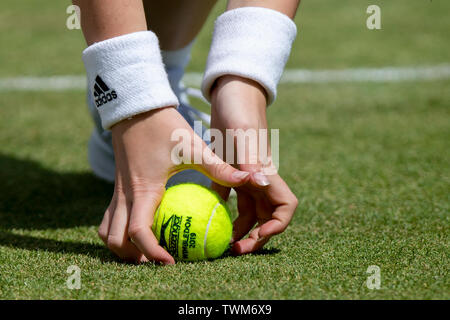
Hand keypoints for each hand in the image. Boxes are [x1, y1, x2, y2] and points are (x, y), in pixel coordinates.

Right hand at [98, 106, 249, 263]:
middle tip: (159, 260)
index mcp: (143, 190)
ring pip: (106, 231)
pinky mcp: (117, 186)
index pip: (139, 233)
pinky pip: (110, 217)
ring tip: (146, 251)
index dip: (153, 252)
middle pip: (115, 240)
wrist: (137, 107)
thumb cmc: (165, 126)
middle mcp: (125, 195)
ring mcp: (117, 191)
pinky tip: (141, 227)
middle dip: (132, 257)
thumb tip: (252, 180)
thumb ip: (219, 168)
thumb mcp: (193, 147)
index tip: (172, 261)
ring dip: (122, 246)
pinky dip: (119, 230)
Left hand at [210, 75, 297, 254]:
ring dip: (238, 230)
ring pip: (247, 213)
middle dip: (255, 238)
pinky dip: (220, 213)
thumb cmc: (239, 111)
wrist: (230, 95)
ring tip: (219, 242)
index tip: (259, 235)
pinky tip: (204, 220)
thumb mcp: (242, 134)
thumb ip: (252, 160)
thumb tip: (264, 184)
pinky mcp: (230, 173)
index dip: (277, 226)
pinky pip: (227, 200)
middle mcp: (260, 180)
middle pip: (266, 218)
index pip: (285, 207)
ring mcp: (246, 178)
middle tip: (233, 250)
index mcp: (267, 173)